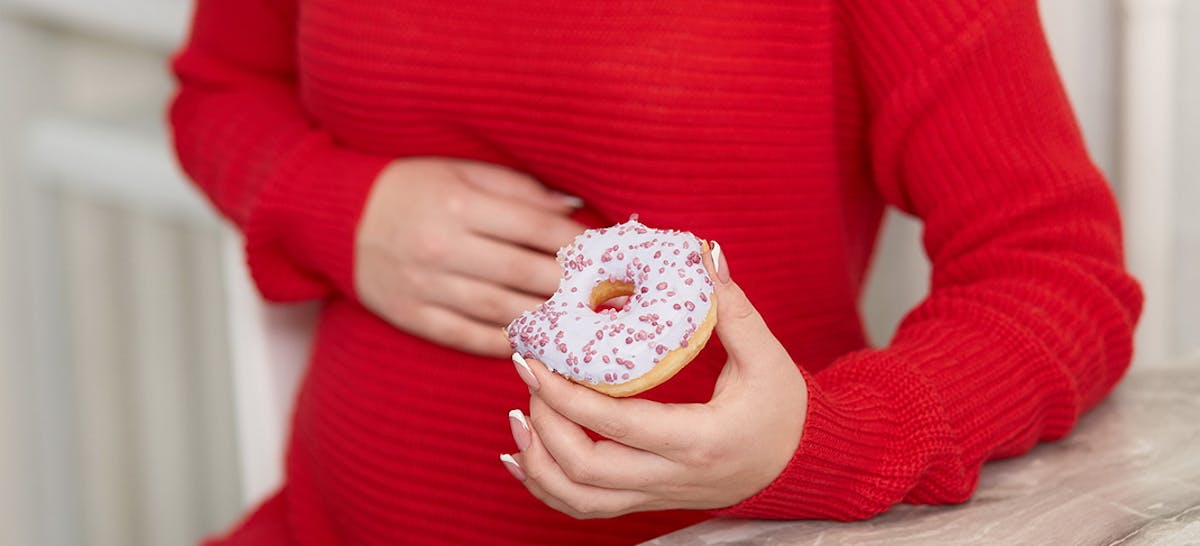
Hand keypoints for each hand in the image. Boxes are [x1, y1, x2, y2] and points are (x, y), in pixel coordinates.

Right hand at [355, 157, 584, 356]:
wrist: (337, 218)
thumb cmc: (412, 188)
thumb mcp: (462, 173)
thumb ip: (518, 190)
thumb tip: (571, 210)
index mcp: (459, 205)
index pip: (532, 227)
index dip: (573, 243)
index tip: (601, 254)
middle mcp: (441, 247)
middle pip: (520, 273)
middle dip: (566, 286)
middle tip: (600, 295)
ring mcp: (425, 286)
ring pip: (498, 310)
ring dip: (543, 319)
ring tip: (576, 322)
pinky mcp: (412, 315)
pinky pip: (466, 336)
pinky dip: (502, 342)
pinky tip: (532, 343)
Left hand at [501, 244, 807, 517]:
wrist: (801, 466)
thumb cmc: (784, 411)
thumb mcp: (767, 359)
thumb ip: (733, 310)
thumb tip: (706, 255)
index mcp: (697, 441)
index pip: (614, 424)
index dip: (564, 395)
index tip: (533, 361)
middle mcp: (671, 477)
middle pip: (585, 469)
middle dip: (544, 424)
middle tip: (530, 377)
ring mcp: (657, 495)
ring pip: (579, 500)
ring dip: (538, 463)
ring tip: (519, 416)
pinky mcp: (649, 500)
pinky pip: (587, 508)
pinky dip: (547, 488)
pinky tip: (524, 457)